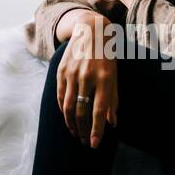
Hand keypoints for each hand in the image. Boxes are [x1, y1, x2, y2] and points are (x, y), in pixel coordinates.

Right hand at [57, 13, 118, 148]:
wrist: (90, 31)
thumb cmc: (107, 57)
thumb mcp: (114, 76)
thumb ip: (113, 100)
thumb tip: (112, 124)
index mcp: (104, 78)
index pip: (99, 110)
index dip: (96, 129)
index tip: (94, 144)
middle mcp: (87, 77)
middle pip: (82, 111)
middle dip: (82, 130)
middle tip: (84, 141)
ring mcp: (72, 74)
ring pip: (69, 106)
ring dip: (71, 124)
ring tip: (75, 133)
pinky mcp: (61, 71)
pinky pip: (60, 96)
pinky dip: (64, 110)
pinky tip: (68, 118)